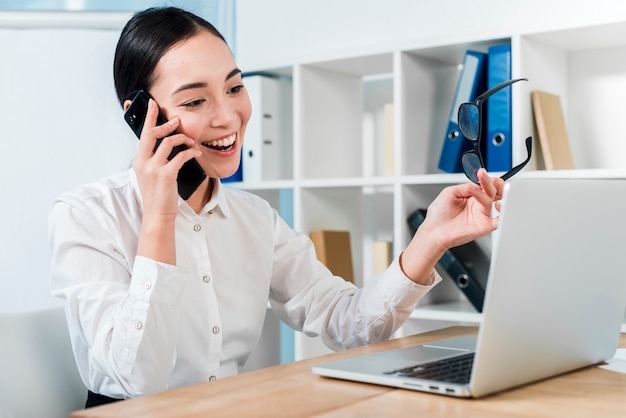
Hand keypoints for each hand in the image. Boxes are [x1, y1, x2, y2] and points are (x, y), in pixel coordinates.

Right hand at [132, 99, 199, 263]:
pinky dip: (190, 153)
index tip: (152, 104)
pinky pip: (180, 156)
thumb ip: (154, 159)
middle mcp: (143, 162)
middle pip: (152, 133)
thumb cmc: (157, 195)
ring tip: (191, 142)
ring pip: (169, 143)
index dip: (149, 117)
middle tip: (177, 120)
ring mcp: (154, 168)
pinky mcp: (166, 175)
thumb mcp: (150, 175)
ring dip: (183, 139)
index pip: (143, 134)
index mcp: (139, 160)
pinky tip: (195, 154)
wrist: (158, 214)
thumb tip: (166, 144)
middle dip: (166, 123)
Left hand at [424, 168, 504, 249]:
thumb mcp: (450, 193)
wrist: (435, 230)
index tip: (481, 172)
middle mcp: (478, 204)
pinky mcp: (484, 226)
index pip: (484, 184)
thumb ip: (465, 187)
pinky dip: (503, 214)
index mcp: (471, 195)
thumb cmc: (439, 214)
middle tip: (483, 176)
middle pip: (493, 190)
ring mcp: (482, 214)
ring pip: (492, 200)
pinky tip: (498, 206)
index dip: (485, 177)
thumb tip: (477, 185)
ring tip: (475, 190)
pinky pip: (499, 220)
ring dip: (487, 192)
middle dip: (491, 181)